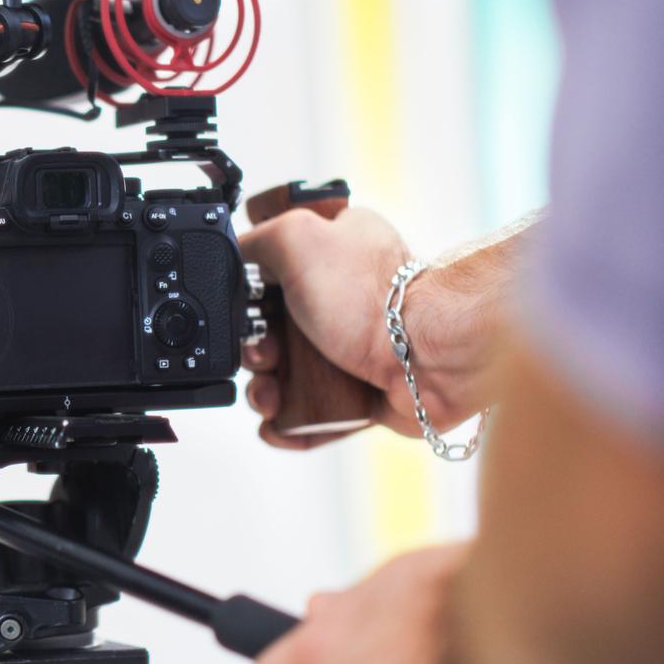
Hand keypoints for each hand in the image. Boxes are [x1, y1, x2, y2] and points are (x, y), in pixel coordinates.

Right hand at [240, 206, 489, 448]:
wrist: (428, 359)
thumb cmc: (372, 297)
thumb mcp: (298, 237)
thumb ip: (256, 239)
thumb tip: (235, 256)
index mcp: (331, 250)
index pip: (272, 266)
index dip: (248, 291)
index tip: (243, 309)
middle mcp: (340, 297)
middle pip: (270, 328)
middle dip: (253, 349)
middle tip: (262, 355)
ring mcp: (348, 347)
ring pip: (286, 374)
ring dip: (264, 390)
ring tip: (269, 398)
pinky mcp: (358, 393)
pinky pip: (311, 412)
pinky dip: (288, 423)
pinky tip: (277, 425)